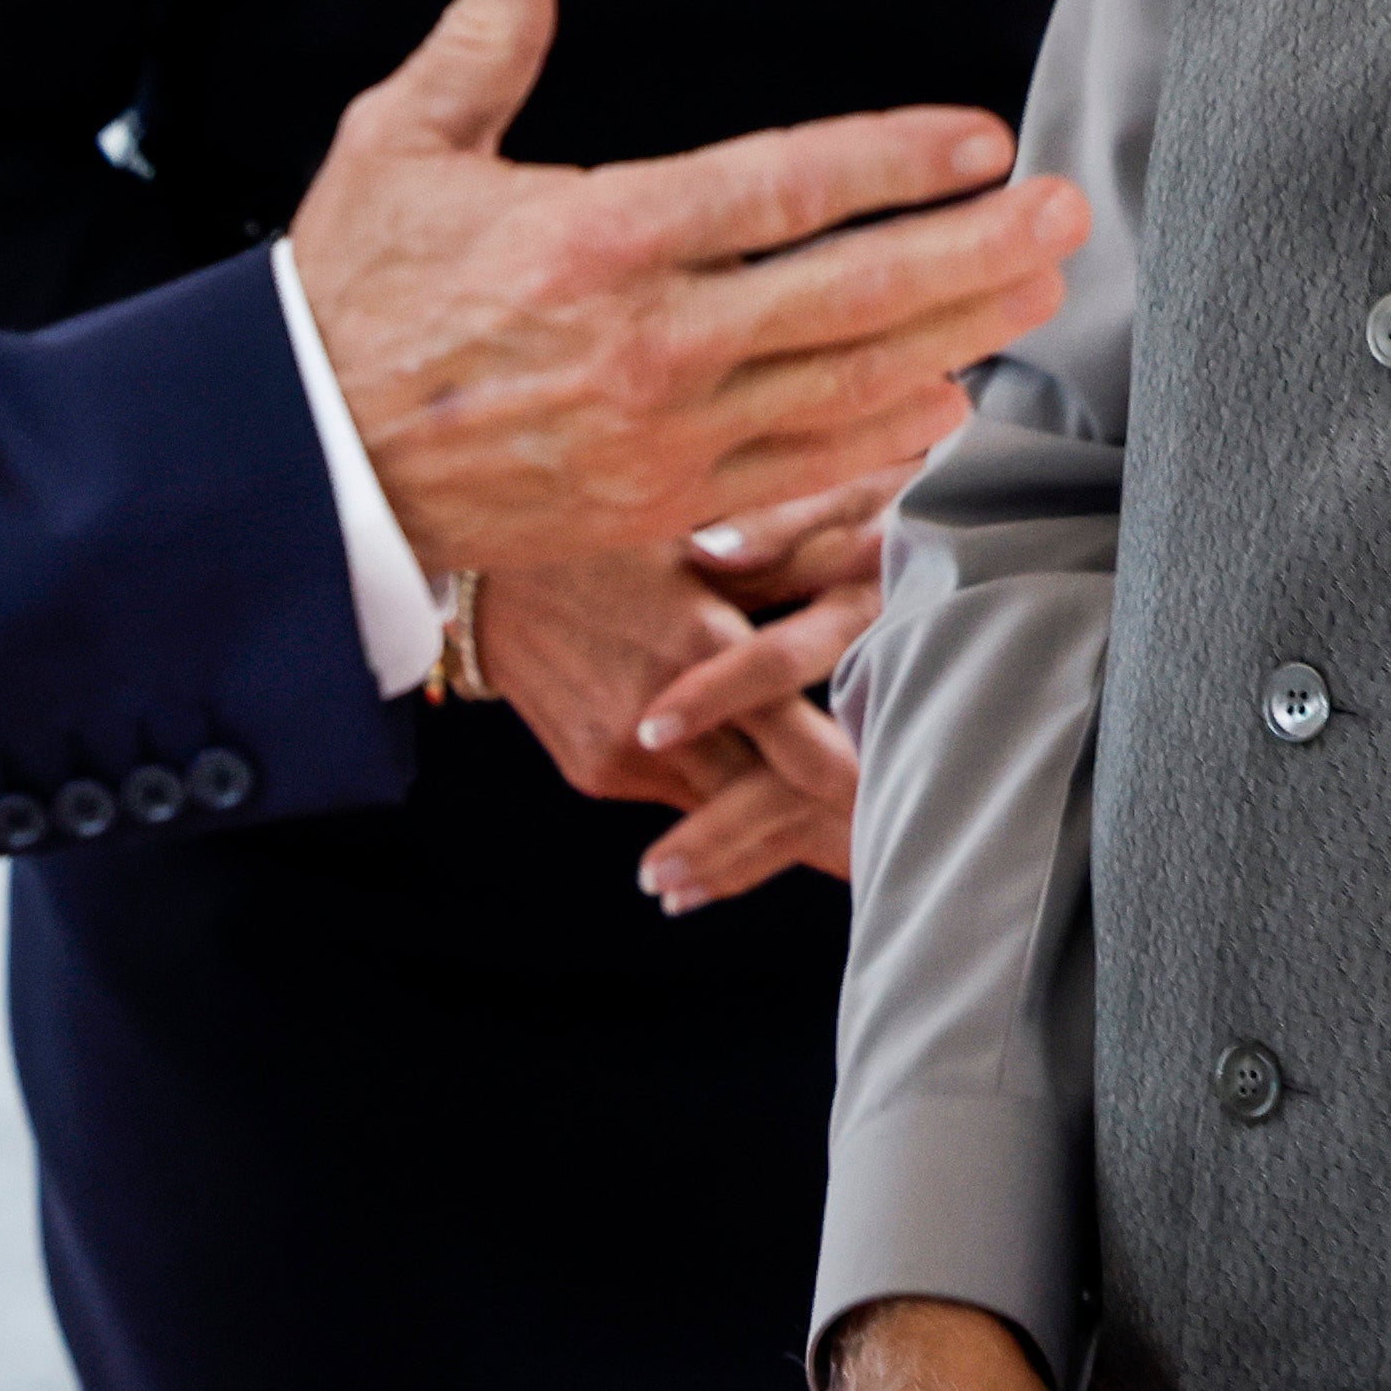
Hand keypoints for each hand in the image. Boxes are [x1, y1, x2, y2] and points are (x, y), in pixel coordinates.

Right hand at [288, 0, 1079, 576]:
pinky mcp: (658, 505)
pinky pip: (799, 475)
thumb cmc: (349, 294)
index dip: (897, 159)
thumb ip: (485, 30)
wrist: (299, 462)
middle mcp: (648, 343)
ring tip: (1037, 294)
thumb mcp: (400, 139)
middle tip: (1068, 214)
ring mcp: (662, 438)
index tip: (984, 139)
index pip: (784, 188)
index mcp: (597, 236)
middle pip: (850, 293)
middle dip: (974, 251)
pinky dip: (882, 443)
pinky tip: (943, 403)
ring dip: (956, 336)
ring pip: (846, 387)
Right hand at [473, 537, 870, 911]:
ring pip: (720, 816)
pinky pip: (674, 806)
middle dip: (832, 835)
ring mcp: (620, 753)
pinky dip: (716, 818)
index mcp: (698, 641)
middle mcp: (658, 715)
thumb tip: (879, 552)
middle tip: (892, 866)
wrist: (474, 569)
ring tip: (848, 862)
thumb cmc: (602, 525)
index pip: (804, 749)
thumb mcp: (692, 523)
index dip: (863, 787)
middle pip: (768, 805)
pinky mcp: (594, 771)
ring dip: (776, 836)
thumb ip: (781, 555)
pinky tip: (758, 835)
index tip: (916, 808)